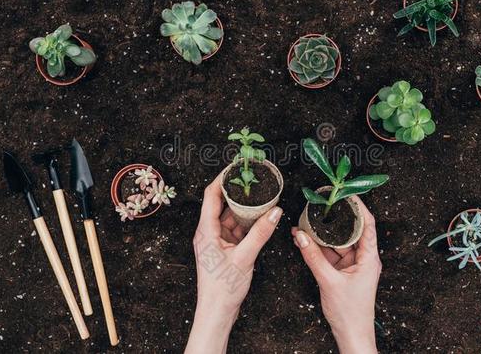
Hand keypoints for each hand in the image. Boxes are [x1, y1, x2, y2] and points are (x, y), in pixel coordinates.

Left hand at [185, 174, 282, 353]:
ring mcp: (216, 241)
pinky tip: (261, 219)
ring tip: (261, 196)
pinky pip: (236, 230)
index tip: (235, 167)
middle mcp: (208, 233)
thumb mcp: (245, 257)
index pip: (211, 195)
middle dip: (237, 192)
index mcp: (206, 230)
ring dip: (245, 209)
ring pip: (231, 218)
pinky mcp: (224, 250)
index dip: (222, 179)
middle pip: (222, 204)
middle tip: (253, 179)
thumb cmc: (222, 288)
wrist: (217, 312)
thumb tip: (275, 211)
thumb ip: (261, 233)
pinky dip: (247, 224)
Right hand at [292, 197, 380, 353]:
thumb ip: (313, 257)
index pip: (367, 224)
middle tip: (323, 204)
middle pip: (351, 230)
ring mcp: (354, 265)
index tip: (346, 193)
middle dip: (336, 218)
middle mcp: (364, 258)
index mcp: (370, 258)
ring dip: (324, 234)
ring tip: (308, 221)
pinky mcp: (344, 272)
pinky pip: (332, 254)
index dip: (358, 207)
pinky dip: (320, 247)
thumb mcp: (328, 281)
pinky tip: (306, 240)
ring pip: (339, 242)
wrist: (351, 335)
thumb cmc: (349, 313)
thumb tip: (300, 236)